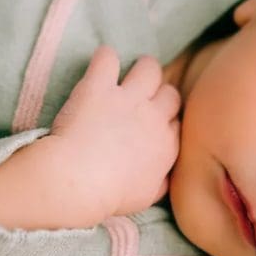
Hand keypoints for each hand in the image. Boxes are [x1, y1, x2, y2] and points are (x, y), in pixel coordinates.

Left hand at [44, 46, 180, 218]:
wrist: (77, 181)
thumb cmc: (109, 195)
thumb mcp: (145, 197)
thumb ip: (160, 180)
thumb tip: (164, 174)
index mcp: (167, 146)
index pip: (178, 122)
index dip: (165, 121)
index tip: (152, 125)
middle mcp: (153, 117)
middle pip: (171, 93)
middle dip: (159, 95)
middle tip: (141, 101)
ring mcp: (128, 98)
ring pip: (150, 67)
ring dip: (141, 69)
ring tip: (127, 75)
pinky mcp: (99, 86)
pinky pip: (109, 57)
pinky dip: (104, 58)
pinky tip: (99, 65)